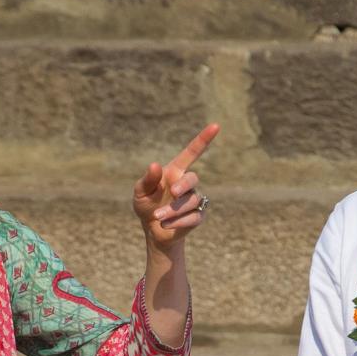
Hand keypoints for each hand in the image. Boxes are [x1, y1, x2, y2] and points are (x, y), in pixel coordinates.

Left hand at [134, 123, 219, 248]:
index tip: (215, 126)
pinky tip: (165, 225)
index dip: (203, 139)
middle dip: (183, 185)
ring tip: (157, 217)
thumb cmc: (146, 205)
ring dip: (173, 210)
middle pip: (193, 178)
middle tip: (173, 193)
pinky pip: (193, 217)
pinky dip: (178, 222)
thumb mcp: (140, 192)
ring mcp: (194, 200)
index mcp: (175, 172)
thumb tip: (155, 165)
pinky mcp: (197, 216)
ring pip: (191, 201)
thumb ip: (147, 180)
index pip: (191, 153)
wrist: (152, 230)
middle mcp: (187, 184)